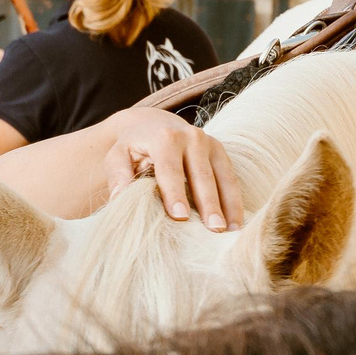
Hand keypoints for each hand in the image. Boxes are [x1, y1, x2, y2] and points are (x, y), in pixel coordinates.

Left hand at [105, 106, 243, 230]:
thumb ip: (119, 175)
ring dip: (228, 205)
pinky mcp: (221, 152)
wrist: (151, 123)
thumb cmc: (133, 146)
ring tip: (230, 231)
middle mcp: (191, 137)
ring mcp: (210, 143)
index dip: (175, 193)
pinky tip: (237, 223)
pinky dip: (235, 201)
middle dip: (208, 203)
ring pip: (222, 177)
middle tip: (212, 229)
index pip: (170, 169)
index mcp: (165, 138)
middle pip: (201, 175)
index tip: (180, 217)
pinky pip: (231, 179)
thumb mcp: (118, 155)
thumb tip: (119, 199)